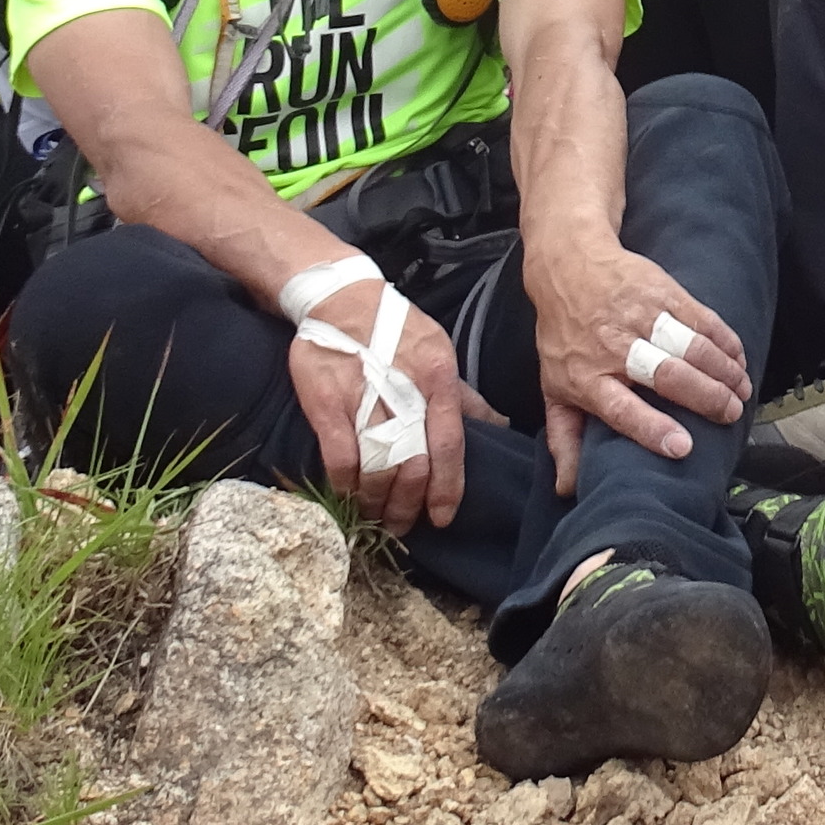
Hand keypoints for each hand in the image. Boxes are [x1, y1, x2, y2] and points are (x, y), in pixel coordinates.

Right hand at [285, 287, 498, 535]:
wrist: (340, 297)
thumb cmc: (397, 328)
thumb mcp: (439, 351)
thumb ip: (464, 396)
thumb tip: (498, 426)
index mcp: (438, 377)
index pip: (450, 444)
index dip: (447, 487)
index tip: (442, 517)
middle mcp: (406, 390)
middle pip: (412, 463)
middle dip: (408, 504)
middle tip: (402, 527)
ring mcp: (364, 397)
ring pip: (377, 465)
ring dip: (376, 500)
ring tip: (375, 516)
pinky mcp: (327, 402)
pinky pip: (339, 456)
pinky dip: (345, 482)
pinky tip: (349, 493)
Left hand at [526, 234, 751, 492]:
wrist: (568, 266)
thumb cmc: (564, 336)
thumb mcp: (554, 387)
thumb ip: (564, 438)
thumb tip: (568, 488)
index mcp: (587, 379)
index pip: (621, 409)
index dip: (651, 429)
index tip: (682, 447)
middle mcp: (614, 348)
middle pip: (666, 375)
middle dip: (705, 397)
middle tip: (731, 413)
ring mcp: (639, 317)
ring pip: (688, 345)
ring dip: (721, 368)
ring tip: (742, 389)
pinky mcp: (660, 291)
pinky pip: (699, 317)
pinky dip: (723, 337)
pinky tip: (738, 356)